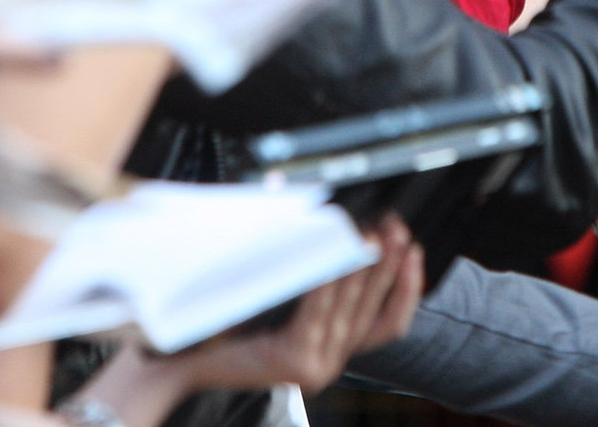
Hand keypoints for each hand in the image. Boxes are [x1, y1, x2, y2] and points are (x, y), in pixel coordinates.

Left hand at [171, 219, 423, 391]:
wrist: (183, 361)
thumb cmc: (226, 330)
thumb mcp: (282, 311)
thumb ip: (315, 291)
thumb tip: (342, 240)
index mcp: (329, 355)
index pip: (386, 326)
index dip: (405, 289)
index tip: (414, 253)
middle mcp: (327, 365)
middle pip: (372, 310)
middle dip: (390, 267)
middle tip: (399, 232)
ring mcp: (313, 365)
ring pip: (349, 308)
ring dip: (366, 268)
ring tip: (377, 236)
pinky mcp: (293, 359)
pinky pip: (318, 309)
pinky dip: (331, 278)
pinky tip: (339, 253)